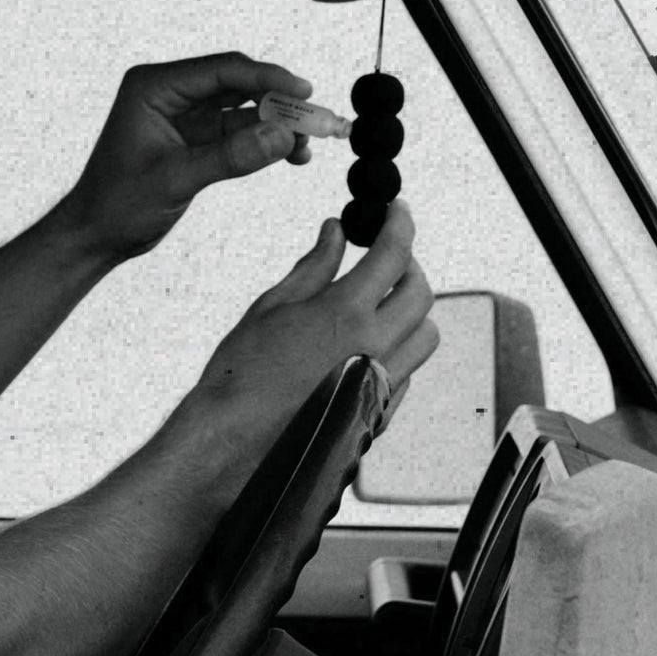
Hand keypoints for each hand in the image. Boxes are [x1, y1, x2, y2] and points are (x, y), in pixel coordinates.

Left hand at [52, 52, 319, 260]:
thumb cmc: (118, 204)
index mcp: (154, 87)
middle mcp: (171, 94)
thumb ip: (230, 157)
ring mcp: (185, 116)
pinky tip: (290, 154)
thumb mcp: (176, 179)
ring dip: (276, 124)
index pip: (221, 70)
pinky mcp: (195, 139)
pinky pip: (238, 132)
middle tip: (317, 120)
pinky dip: (264, 141)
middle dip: (279, 102)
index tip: (304, 91)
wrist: (96, 236)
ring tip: (307, 145)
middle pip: (238, 85)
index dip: (267, 77)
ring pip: (243, 109)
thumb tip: (283, 137)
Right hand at [187, 204, 439, 447]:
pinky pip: (407, 372)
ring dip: (410, 312)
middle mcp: (374, 349)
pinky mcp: (376, 414)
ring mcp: (379, 385)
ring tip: (378, 305)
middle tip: (386, 258)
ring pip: (425, 336)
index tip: (397, 211)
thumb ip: (313, 267)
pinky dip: (397, 351)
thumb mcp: (271, 308)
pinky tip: (364, 348)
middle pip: (421, 294)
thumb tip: (336, 232)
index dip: (400, 223)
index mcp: (345, 315)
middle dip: (408, 266)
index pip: (395, 254)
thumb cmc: (240, 376)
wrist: (231, 444)